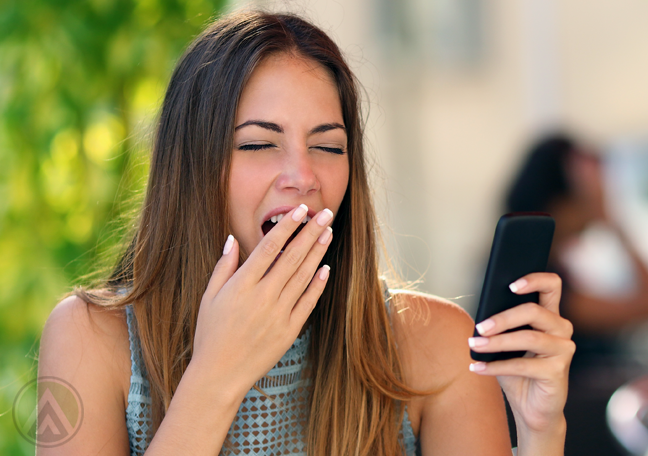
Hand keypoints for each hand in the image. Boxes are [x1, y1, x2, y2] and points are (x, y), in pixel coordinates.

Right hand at [192, 204, 333, 396]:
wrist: (219, 374)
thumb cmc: (210, 333)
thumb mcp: (209, 297)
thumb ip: (223, 267)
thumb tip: (232, 239)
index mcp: (242, 285)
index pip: (268, 247)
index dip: (286, 227)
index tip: (300, 210)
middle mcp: (263, 296)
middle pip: (292, 257)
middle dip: (310, 232)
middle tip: (325, 213)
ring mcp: (278, 314)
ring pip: (303, 276)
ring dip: (318, 252)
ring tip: (328, 232)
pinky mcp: (289, 330)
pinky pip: (308, 303)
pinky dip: (318, 285)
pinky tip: (326, 268)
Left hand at [468, 273, 574, 445]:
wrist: (531, 408)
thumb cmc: (516, 371)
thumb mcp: (505, 345)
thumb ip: (500, 327)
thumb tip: (480, 317)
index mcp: (550, 316)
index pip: (552, 285)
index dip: (534, 280)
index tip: (511, 285)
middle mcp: (561, 329)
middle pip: (534, 311)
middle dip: (503, 318)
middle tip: (480, 327)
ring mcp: (563, 350)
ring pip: (528, 338)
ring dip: (496, 342)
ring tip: (473, 345)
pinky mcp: (558, 372)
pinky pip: (523, 365)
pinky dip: (496, 366)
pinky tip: (478, 367)